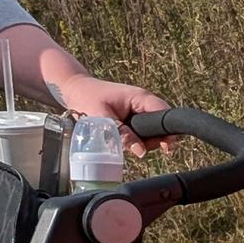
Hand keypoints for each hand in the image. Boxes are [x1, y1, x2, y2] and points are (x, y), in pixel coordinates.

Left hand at [43, 68, 172, 157]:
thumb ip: (123, 135)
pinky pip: (140, 134)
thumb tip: (142, 152)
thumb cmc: (88, 98)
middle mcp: (143, 104)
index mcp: (140, 97)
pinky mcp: (132, 119)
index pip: (165, 114)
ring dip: (141, 143)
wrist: (75, 90)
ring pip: (151, 133)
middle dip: (152, 141)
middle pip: (160, 127)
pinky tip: (121, 141)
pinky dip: (134, 141)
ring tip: (123, 143)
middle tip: (135, 147)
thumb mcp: (103, 119)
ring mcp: (138, 112)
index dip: (168, 132)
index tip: (166, 148)